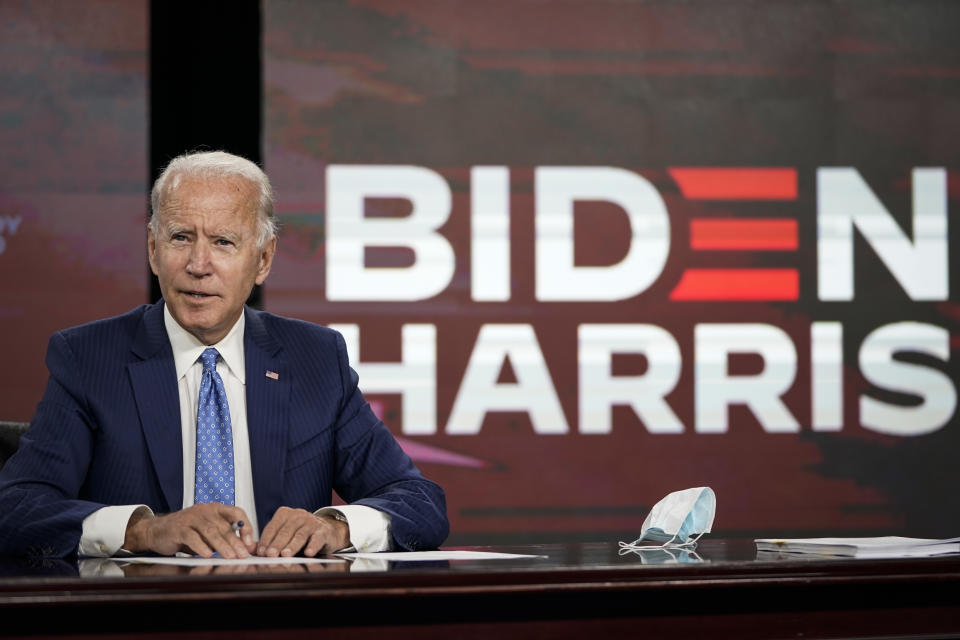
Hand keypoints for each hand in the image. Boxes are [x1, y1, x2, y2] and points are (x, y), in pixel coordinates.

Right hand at [123, 503, 255, 557]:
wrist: (158, 530)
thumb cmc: (187, 532)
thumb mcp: (209, 534)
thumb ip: (227, 538)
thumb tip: (249, 548)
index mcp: (216, 509)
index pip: (236, 512)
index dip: (245, 526)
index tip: (250, 541)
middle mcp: (205, 510)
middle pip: (224, 526)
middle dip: (235, 542)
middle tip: (243, 555)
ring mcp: (191, 518)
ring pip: (210, 531)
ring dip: (222, 545)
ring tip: (230, 557)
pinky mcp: (178, 528)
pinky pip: (192, 537)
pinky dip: (201, 546)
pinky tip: (207, 555)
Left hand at [257, 507, 349, 556]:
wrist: (326, 530)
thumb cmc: (300, 534)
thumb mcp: (284, 535)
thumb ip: (268, 541)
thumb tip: (250, 550)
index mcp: (284, 514)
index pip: (272, 527)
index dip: (266, 540)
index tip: (260, 552)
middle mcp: (298, 515)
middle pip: (285, 531)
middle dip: (276, 544)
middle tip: (270, 555)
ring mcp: (311, 522)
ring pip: (300, 535)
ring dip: (291, 546)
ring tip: (285, 555)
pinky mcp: (323, 530)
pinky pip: (317, 538)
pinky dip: (313, 545)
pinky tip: (308, 553)